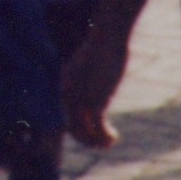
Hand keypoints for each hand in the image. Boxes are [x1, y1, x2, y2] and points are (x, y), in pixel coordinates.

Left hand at [59, 25, 131, 149]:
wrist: (107, 37)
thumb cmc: (104, 45)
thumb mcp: (93, 60)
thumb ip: (91, 72)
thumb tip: (99, 74)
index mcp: (66, 84)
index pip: (69, 115)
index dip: (81, 127)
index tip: (95, 131)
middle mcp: (69, 95)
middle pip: (73, 129)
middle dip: (88, 140)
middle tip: (102, 142)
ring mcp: (81, 100)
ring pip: (84, 133)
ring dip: (97, 142)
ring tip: (109, 142)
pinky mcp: (96, 102)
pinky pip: (98, 129)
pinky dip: (106, 137)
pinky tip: (114, 137)